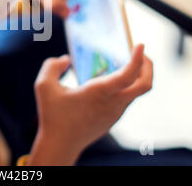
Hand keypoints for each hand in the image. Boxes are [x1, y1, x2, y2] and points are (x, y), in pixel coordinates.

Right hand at [27, 44, 152, 165]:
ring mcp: (115, 112)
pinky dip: (126, 85)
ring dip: (136, 74)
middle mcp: (112, 103)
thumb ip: (52, 66)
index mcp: (99, 93)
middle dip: (148, 66)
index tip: (140, 45)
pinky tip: (111, 79)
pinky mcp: (113, 118)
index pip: (128, 75)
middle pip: (145, 84)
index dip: (138, 59)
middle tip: (140, 53)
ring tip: (121, 62)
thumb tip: (66, 60)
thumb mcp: (43, 86)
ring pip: (136, 91)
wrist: (60, 145)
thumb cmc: (52, 116)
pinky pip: (126, 98)